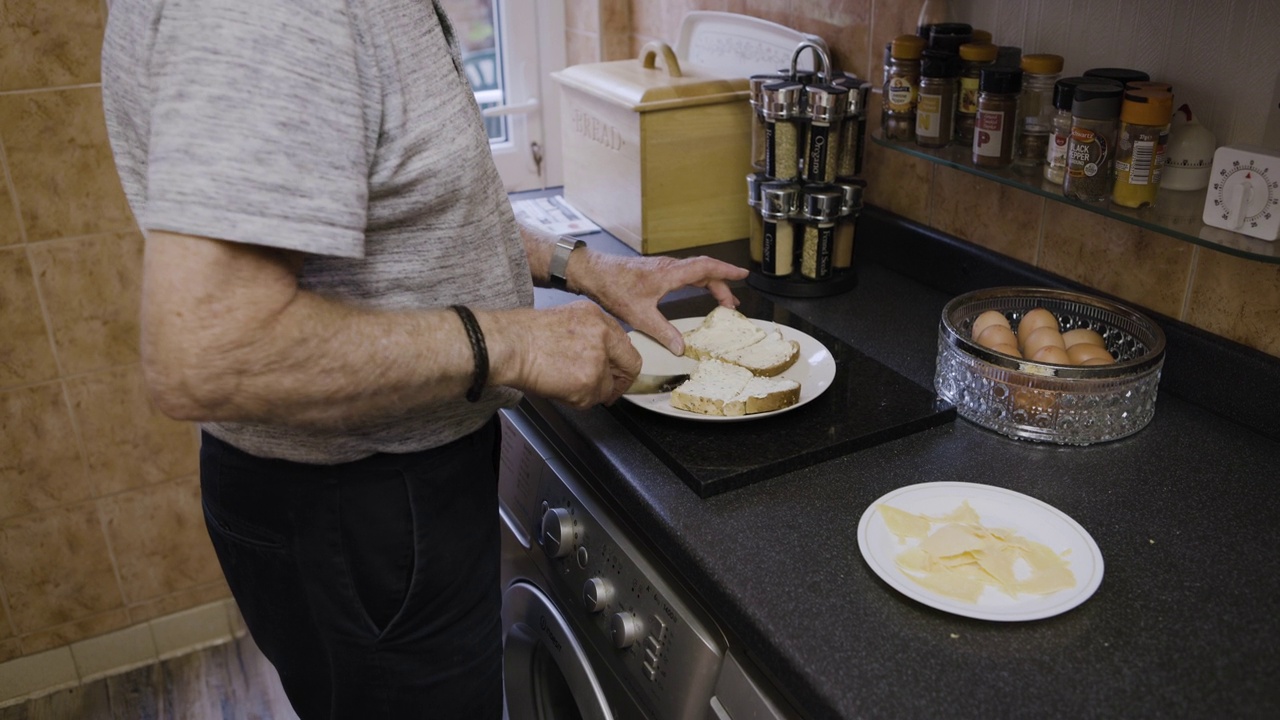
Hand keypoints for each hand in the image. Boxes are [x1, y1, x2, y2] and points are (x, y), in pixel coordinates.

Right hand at [484, 301, 641, 408]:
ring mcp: (598, 358)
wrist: (509, 345)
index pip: (625, 344)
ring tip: (565, 384)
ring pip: (607, 387)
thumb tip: (601, 356)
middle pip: (629, 365)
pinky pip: (592, 400)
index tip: (616, 373)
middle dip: (618, 382)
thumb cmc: (524, 335)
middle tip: (605, 391)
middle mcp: (603, 334)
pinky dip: (577, 400)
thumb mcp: (565, 320)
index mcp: (597, 316)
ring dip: (589, 392)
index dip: (621, 363)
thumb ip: (589, 335)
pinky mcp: (590, 380)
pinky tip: (559, 387)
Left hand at [575, 254, 748, 355]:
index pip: (706, 268)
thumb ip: (663, 332)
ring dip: (711, 283)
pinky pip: (685, 273)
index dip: (727, 272)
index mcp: (670, 274)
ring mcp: (663, 268)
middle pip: (705, 271)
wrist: (594, 273)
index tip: (743, 275)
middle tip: (733, 304)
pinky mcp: (656, 271)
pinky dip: (698, 282)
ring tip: (721, 300)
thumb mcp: (640, 315)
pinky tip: (696, 291)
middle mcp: (669, 267)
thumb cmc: (614, 287)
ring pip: (695, 272)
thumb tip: (681, 348)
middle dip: (723, 285)